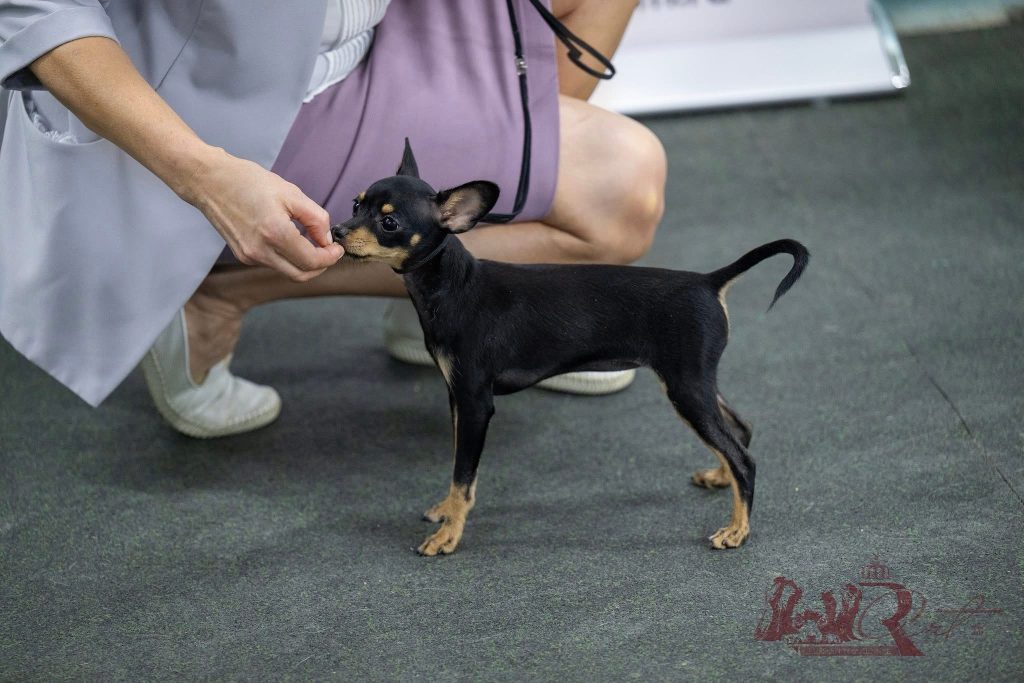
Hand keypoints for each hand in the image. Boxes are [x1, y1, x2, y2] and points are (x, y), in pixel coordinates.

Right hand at [184, 147, 343, 280]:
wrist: (208, 181)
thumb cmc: (247, 181)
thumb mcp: (291, 193)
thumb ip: (316, 218)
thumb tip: (327, 240)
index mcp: (275, 234)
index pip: (312, 262)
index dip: (330, 258)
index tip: (337, 248)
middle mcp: (260, 251)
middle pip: (301, 275)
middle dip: (320, 266)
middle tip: (329, 251)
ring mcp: (249, 256)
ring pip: (287, 271)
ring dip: (303, 262)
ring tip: (310, 241)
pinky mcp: (243, 255)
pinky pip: (272, 263)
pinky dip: (287, 257)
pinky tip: (290, 239)